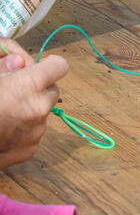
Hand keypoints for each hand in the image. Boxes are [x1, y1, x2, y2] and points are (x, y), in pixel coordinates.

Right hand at [0, 42, 68, 168]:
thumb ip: (3, 65)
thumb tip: (18, 63)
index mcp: (28, 86)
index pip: (59, 66)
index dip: (47, 65)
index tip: (32, 69)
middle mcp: (38, 109)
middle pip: (51, 91)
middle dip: (37, 88)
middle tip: (13, 90)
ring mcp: (34, 132)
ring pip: (41, 113)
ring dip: (28, 110)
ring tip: (2, 112)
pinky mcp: (27, 151)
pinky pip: (31, 134)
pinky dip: (21, 130)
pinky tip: (1, 129)